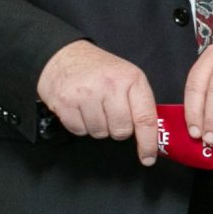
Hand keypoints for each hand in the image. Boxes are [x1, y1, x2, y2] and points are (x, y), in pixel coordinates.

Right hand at [38, 39, 160, 164]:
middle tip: (110, 113)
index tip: (148, 158)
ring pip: (100, 133)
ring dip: (98, 127)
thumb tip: (150, 135)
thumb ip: (139, 102)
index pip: (146, 118)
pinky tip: (79, 109)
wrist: (62, 55)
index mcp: (131, 79)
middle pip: (121, 131)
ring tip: (93, 108)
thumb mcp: (127, 76)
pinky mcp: (64, 102)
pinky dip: (80, 125)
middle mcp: (110, 86)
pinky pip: (79, 130)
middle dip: (118, 129)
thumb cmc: (98, 69)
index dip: (148, 142)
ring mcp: (85, 94)